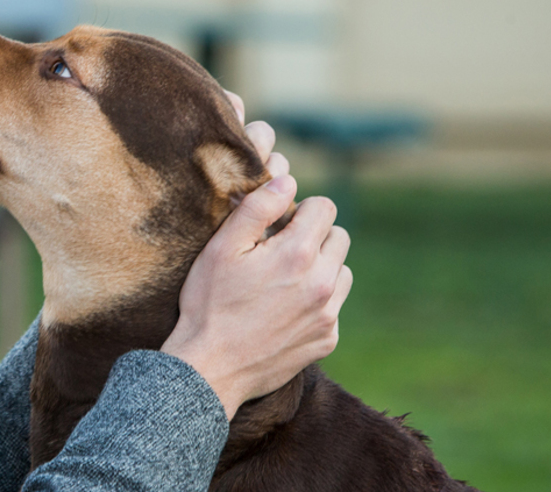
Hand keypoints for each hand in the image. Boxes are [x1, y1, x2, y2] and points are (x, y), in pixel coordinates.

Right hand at [160, 92, 351, 417]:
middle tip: (279, 251)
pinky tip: (283, 310)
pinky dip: (316, 302)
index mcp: (298, 253)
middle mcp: (322, 283)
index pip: (325, 207)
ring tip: (284, 280)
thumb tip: (288, 182)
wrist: (210, 369)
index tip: (277, 225)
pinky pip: (333, 307)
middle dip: (313, 236)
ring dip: (320, 268)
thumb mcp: (221, 248)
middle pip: (339, 237)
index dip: (299, 210)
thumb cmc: (208, 304)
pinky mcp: (327, 340)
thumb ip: (257, 208)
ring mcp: (328, 315)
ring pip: (342, 272)